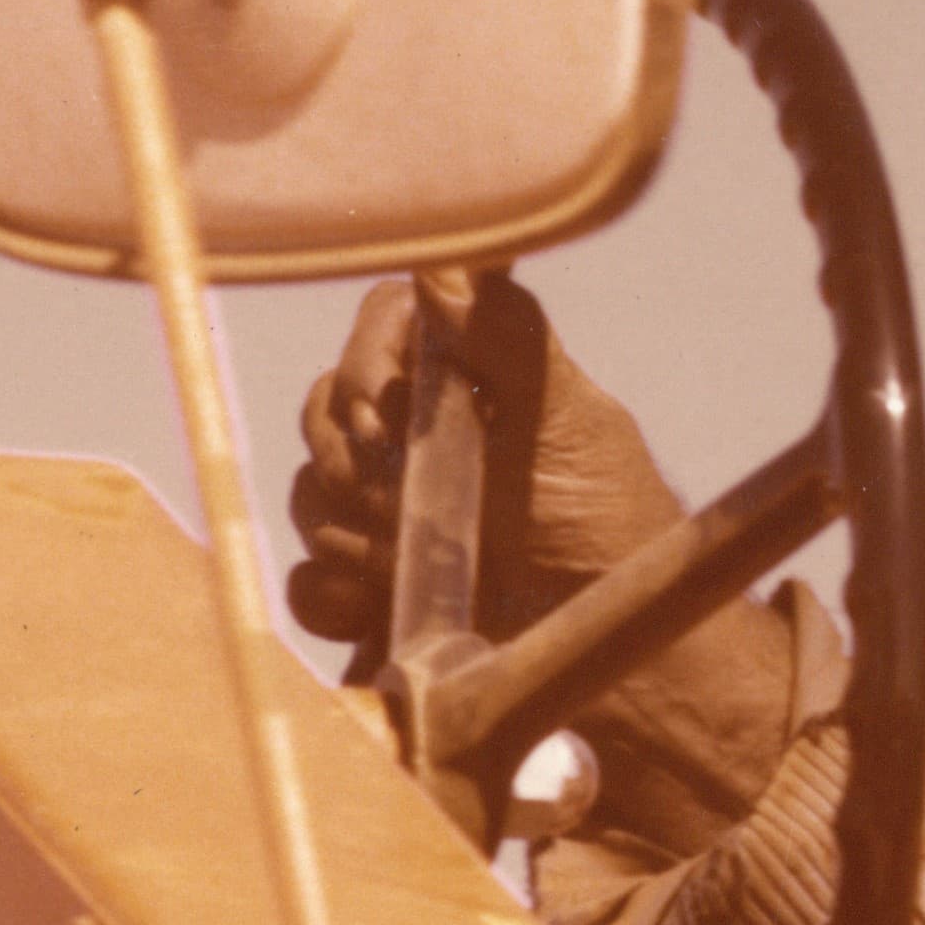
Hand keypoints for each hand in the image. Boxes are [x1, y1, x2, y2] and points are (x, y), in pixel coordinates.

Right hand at [284, 268, 795, 850]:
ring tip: (433, 561)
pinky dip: (342, 598)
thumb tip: (443, 260)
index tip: (396, 415)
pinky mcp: (371, 586)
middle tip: (428, 501)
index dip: (369, 368)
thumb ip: (507, 339)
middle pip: (325, 414)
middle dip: (366, 466)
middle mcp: (423, 434)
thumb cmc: (611, 530)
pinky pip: (305, 581)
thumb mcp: (570, 426)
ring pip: (308, 499)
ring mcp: (390, 511)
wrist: (618, 664)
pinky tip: (392, 606)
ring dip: (362, 537)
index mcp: (472, 376)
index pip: (379, 326)